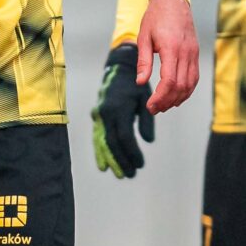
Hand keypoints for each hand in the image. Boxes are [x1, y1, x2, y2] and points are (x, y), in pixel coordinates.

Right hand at [91, 42, 152, 176]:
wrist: (118, 70)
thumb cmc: (135, 85)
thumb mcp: (145, 100)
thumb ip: (147, 120)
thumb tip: (148, 141)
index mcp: (118, 108)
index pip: (124, 136)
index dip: (132, 152)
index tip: (140, 163)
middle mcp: (105, 113)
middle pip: (112, 143)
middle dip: (121, 160)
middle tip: (129, 175)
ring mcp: (99, 116)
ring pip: (102, 142)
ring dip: (110, 160)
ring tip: (119, 174)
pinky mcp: (97, 117)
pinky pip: (98, 137)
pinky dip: (101, 152)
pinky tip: (104, 165)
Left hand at [133, 0, 197, 113]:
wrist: (173, 0)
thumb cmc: (155, 17)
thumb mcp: (144, 37)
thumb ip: (144, 61)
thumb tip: (141, 82)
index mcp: (171, 48)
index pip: (169, 81)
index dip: (161, 97)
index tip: (151, 105)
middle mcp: (185, 52)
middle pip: (181, 86)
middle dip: (167, 101)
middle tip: (154, 109)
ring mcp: (193, 53)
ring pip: (190, 84)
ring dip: (178, 98)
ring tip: (164, 105)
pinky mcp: (195, 53)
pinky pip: (194, 77)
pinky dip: (187, 90)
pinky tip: (176, 95)